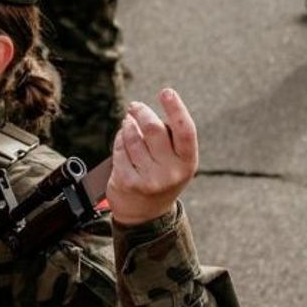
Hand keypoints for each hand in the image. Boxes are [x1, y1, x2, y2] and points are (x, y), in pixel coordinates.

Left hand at [106, 90, 198, 227]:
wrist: (145, 214)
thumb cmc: (162, 175)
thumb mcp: (176, 160)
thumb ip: (170, 137)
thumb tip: (143, 111)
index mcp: (188, 162)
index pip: (185, 130)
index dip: (176, 108)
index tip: (166, 92)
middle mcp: (171, 172)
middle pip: (153, 128)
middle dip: (141, 112)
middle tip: (134, 106)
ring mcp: (149, 179)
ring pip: (133, 137)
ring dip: (128, 125)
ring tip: (128, 123)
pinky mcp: (128, 182)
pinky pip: (119, 149)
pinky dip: (119, 140)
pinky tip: (122, 140)